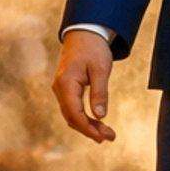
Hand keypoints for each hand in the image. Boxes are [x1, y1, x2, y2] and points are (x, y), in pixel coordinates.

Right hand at [53, 30, 115, 144]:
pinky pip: (73, 108)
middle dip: (89, 130)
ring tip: (106, 133)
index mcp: (66, 83)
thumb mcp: (101, 69)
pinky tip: (96, 123)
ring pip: (72, 115)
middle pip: (72, 117)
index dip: (88, 128)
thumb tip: (100, 116)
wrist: (85, 32)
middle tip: (110, 137)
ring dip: (87, 125)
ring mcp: (61, 89)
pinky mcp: (66, 89)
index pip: (74, 113)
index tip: (103, 136)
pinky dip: (84, 118)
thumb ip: (100, 93)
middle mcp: (59, 88)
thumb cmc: (93, 48)